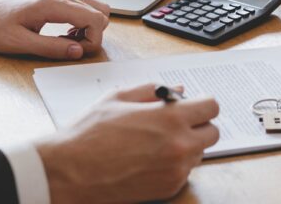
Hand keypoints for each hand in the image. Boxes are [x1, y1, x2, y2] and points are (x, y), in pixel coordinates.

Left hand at [0, 0, 108, 59]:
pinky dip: (82, 22)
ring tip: (70, 41)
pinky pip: (82, 8)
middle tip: (74, 48)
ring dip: (90, 27)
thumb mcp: (19, 43)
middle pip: (100, 12)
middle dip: (94, 34)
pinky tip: (65, 34)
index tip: (78, 53)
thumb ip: (51, 48)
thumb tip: (78, 52)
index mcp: (53, 4)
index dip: (93, 40)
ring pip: (95, 8)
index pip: (94, 19)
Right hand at [36, 84, 220, 203]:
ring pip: (199, 153)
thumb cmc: (89, 134)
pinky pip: (184, 172)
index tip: (191, 106)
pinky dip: (174, 166)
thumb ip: (152, 90)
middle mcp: (179, 145)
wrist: (67, 173)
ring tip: (157, 143)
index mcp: (170, 118)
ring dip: (187, 146)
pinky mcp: (168, 189)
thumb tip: (178, 90)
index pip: (212, 106)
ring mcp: (176, 170)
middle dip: (198, 125)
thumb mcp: (118, 98)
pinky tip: (149, 160)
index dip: (201, 104)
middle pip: (213, 132)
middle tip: (177, 124)